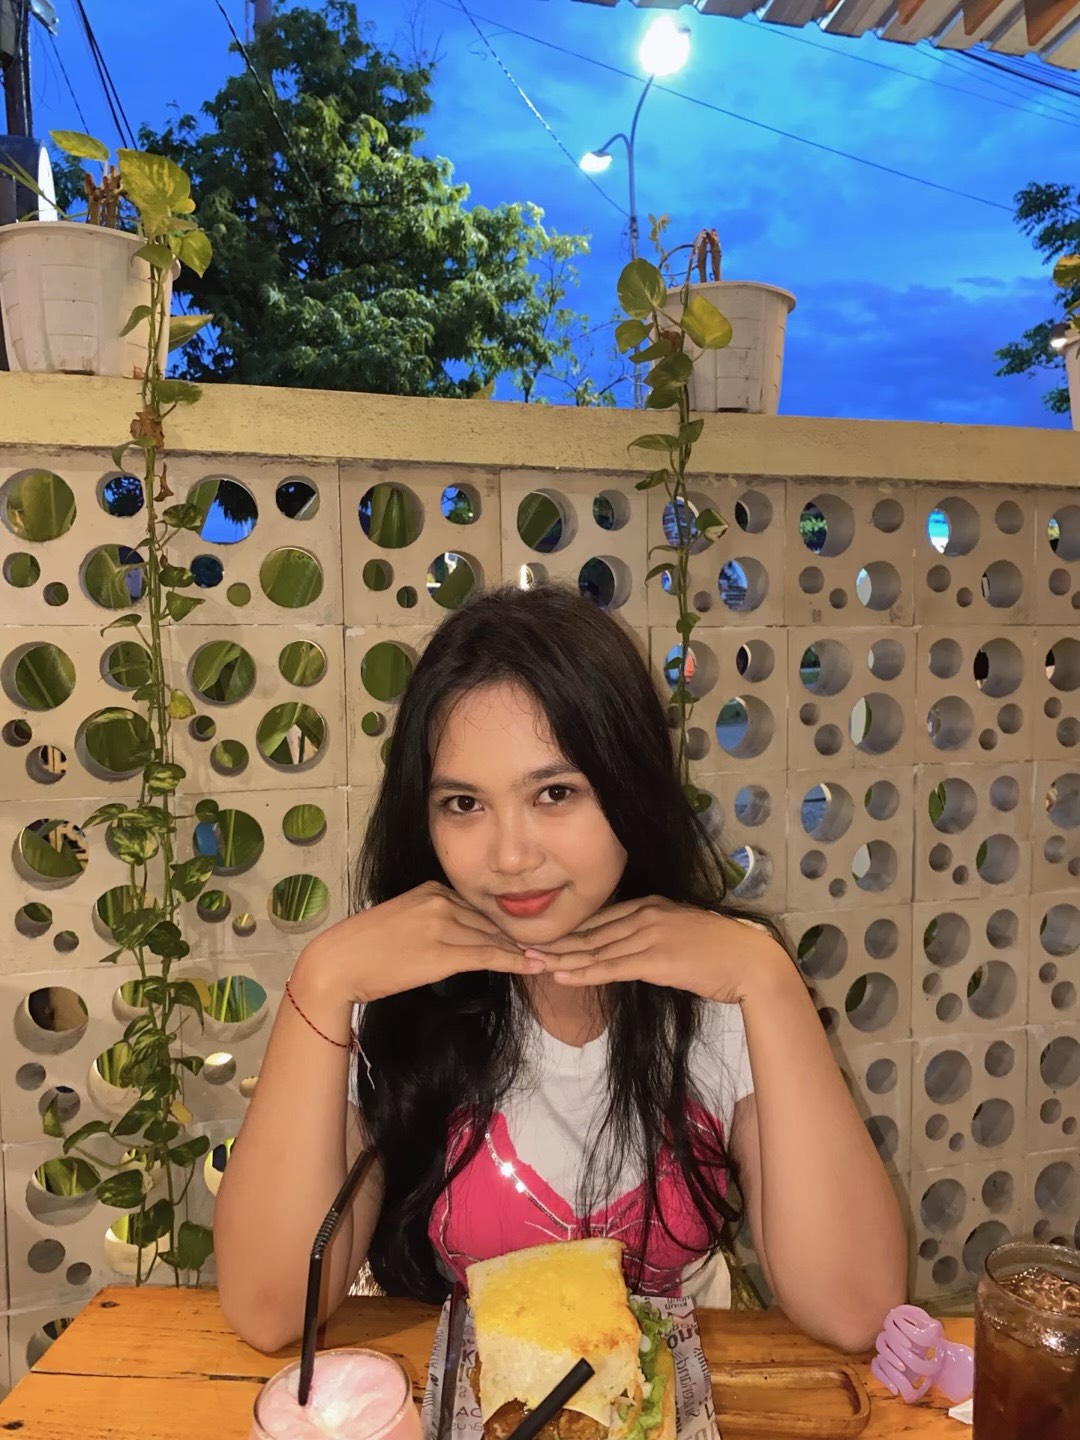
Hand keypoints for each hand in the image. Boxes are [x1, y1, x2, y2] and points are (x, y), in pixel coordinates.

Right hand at [299, 882, 541, 1004]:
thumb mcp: (402, 922)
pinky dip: (515, 961)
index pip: (479, 907)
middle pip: (491, 921)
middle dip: (520, 935)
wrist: (336, 964)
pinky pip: (489, 955)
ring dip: (523, 950)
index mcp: (431, 889)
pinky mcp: (443, 952)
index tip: (529, 933)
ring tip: (552, 957)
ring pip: (493, 938)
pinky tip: (534, 966)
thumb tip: (458, 936)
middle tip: (554, 945)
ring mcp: (442, 924)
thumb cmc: (363, 949)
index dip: (505, 925)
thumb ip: (432, 921)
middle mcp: (440, 900)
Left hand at [523, 896, 783, 1004]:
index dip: (570, 929)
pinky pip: (610, 967)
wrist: (751, 963)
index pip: (600, 918)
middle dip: (556, 941)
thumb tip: (631, 949)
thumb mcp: (681, 934)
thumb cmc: (721, 953)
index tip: (544, 935)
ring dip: (560, 957)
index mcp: (651, 905)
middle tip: (521, 946)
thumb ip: (653, 936)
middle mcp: (645, 915)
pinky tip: (560, 975)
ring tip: (530, 961)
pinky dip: (582, 972)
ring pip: (594, 949)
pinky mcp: (655, 959)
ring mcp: (649, 935)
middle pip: (591, 931)